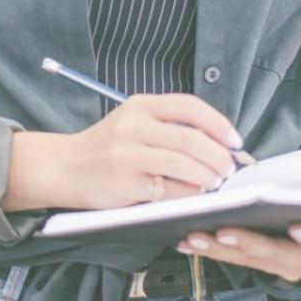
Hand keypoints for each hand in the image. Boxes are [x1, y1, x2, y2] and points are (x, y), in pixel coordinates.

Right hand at [64, 94, 239, 208]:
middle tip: (229, 169)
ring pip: (184, 164)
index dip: (219, 124)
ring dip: (209, 176)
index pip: (189, 106)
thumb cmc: (107, 147)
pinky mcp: (126, 182)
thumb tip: (218, 142)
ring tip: (216, 183)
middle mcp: (133, 126)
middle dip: (219, 157)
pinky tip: (195, 194)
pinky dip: (190, 193)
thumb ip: (168, 126)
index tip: (235, 141)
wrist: (65, 167)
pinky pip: (170, 189)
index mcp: (140, 105)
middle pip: (192, 138)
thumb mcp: (132, 122)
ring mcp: (128, 154)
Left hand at [176, 220, 300, 282]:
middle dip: (248, 245)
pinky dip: (206, 248)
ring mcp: (278, 264)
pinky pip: (228, 255)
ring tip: (191, 234)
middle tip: (222, 232)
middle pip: (276, 256)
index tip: (298, 228)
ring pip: (246, 258)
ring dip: (217, 249)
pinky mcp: (253, 258)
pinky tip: (182, 237)